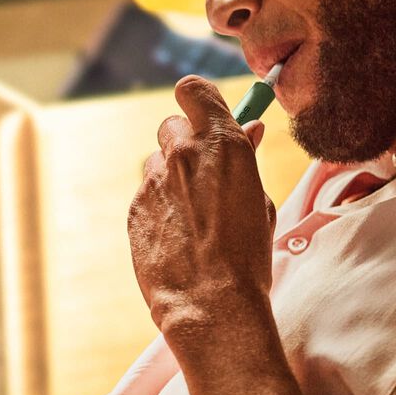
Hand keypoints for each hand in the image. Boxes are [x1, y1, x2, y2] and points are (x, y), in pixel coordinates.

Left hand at [128, 76, 276, 343]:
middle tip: (202, 172)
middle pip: (171, 125)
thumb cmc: (248, 257)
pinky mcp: (134, 208)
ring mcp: (153, 181)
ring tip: (191, 215)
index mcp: (223, 144)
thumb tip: (249, 130)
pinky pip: (145, 195)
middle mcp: (183, 154)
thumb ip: (246, 160)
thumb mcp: (261, 201)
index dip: (196, 100)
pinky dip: (157, 207)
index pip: (193, 90)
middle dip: (185, 142)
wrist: (211, 304)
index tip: (204, 114)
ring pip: (156, 163)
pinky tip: (176, 235)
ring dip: (169, 177)